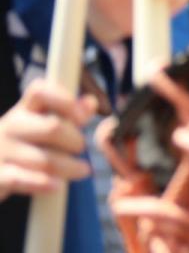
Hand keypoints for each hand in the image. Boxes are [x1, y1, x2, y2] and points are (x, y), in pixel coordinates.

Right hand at [0, 80, 96, 200]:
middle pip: (52, 127)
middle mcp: (10, 126)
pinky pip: (22, 179)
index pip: (40, 91)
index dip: (65, 100)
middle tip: (80, 147)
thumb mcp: (43, 126)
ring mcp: (1, 151)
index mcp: (23, 110)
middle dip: (74, 140)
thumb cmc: (25, 147)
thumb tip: (91, 103)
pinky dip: (44, 184)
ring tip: (82, 170)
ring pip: (44, 159)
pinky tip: (57, 186)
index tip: (83, 117)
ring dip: (69, 167)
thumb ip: (70, 114)